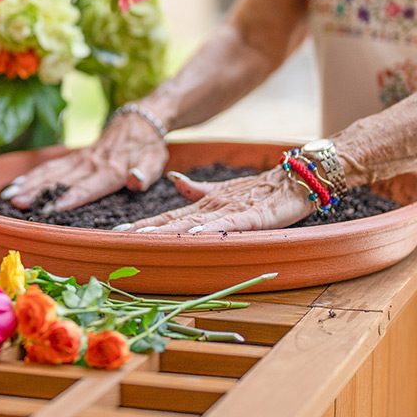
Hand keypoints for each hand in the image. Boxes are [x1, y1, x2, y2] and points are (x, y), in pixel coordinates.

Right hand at [5, 112, 168, 209]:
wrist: (139, 119)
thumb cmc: (148, 147)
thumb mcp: (155, 160)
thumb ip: (145, 172)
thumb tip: (135, 180)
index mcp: (112, 168)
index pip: (90, 185)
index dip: (73, 196)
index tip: (55, 207)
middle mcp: (92, 163)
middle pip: (62, 179)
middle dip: (39, 191)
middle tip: (18, 202)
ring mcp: (80, 158)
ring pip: (51, 171)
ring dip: (30, 183)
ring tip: (10, 196)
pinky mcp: (74, 156)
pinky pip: (50, 165)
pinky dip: (32, 175)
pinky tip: (15, 185)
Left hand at [116, 169, 313, 232]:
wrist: (300, 177)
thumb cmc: (263, 188)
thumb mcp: (226, 191)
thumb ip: (199, 189)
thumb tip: (174, 179)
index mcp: (205, 204)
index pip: (168, 217)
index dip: (143, 226)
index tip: (116, 235)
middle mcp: (212, 207)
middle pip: (174, 221)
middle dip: (146, 231)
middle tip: (118, 240)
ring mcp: (232, 210)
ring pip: (194, 222)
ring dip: (168, 231)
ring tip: (143, 239)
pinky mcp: (253, 216)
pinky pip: (229, 224)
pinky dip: (211, 229)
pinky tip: (194, 235)